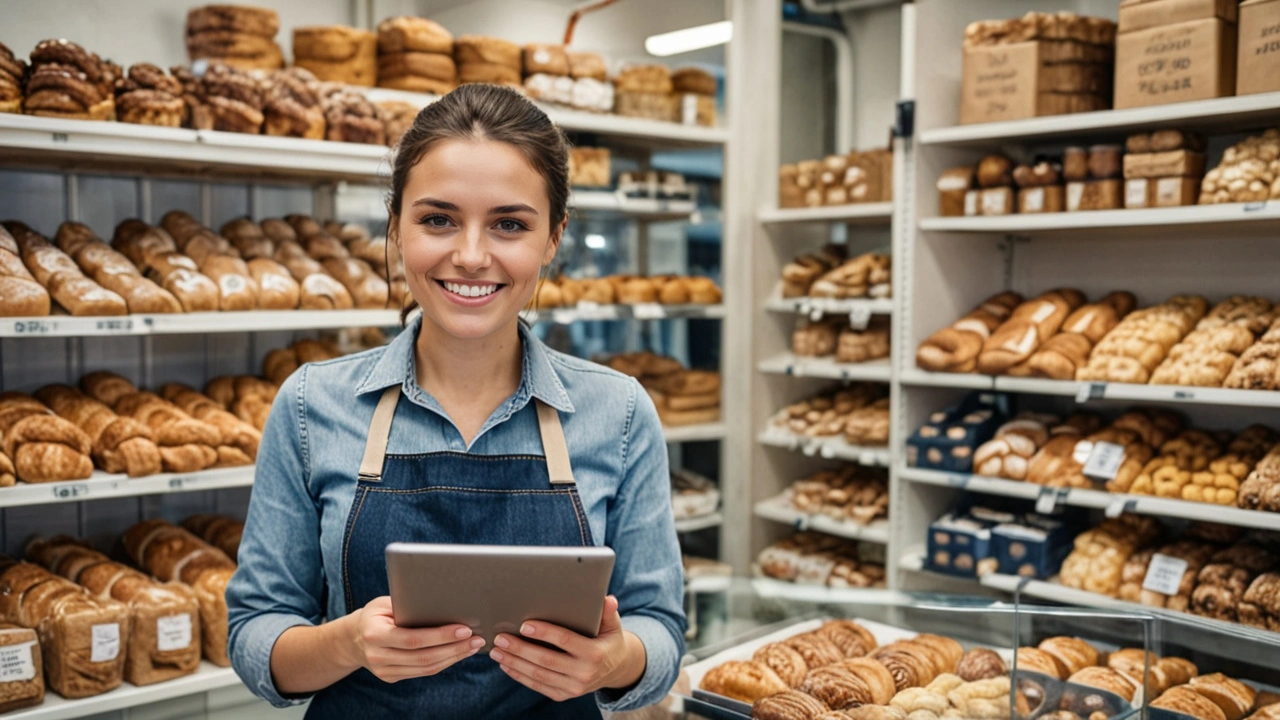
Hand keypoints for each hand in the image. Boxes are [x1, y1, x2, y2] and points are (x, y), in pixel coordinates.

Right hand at [344, 596, 483, 682]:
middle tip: (477, 638)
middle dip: (454, 648)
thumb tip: (445, 603)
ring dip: (453, 657)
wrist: (353, 638)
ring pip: (426, 668)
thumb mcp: (385, 603)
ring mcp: (384, 670)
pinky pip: (423, 672)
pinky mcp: (391, 677)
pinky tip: (458, 653)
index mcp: (374, 634)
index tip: (464, 629)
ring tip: (472, 646)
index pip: (413, 639)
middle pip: (423, 656)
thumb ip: (408, 605)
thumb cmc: (376, 614)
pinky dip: (443, 662)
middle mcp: (377, 656)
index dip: (441, 636)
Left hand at [488, 595, 645, 701]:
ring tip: (497, 651)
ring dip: (514, 663)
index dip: (545, 633)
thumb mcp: (612, 625)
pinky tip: (506, 665)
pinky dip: (519, 676)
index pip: (566, 641)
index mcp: (595, 654)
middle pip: (546, 660)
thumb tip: (607, 598)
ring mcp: (573, 687)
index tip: (524, 625)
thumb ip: (608, 612)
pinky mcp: (563, 695)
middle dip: (520, 649)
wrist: (616, 669)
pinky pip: (538, 685)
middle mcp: (584, 674)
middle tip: (501, 638)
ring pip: (538, 674)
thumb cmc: (609, 640)